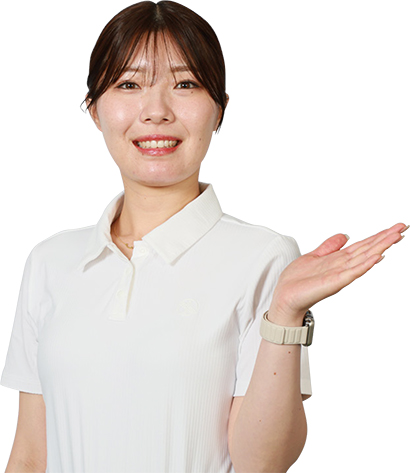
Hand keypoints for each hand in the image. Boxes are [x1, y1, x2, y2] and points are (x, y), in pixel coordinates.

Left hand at [269, 223, 407, 323]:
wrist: (285, 297)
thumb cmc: (298, 280)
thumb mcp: (314, 256)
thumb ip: (330, 246)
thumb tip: (345, 235)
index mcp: (339, 259)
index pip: (363, 245)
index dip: (378, 235)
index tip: (395, 227)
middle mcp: (343, 266)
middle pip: (368, 249)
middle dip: (385, 238)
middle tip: (402, 227)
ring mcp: (340, 274)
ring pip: (365, 258)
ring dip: (380, 247)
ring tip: (396, 237)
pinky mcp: (334, 282)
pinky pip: (353, 272)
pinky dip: (365, 265)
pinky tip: (377, 257)